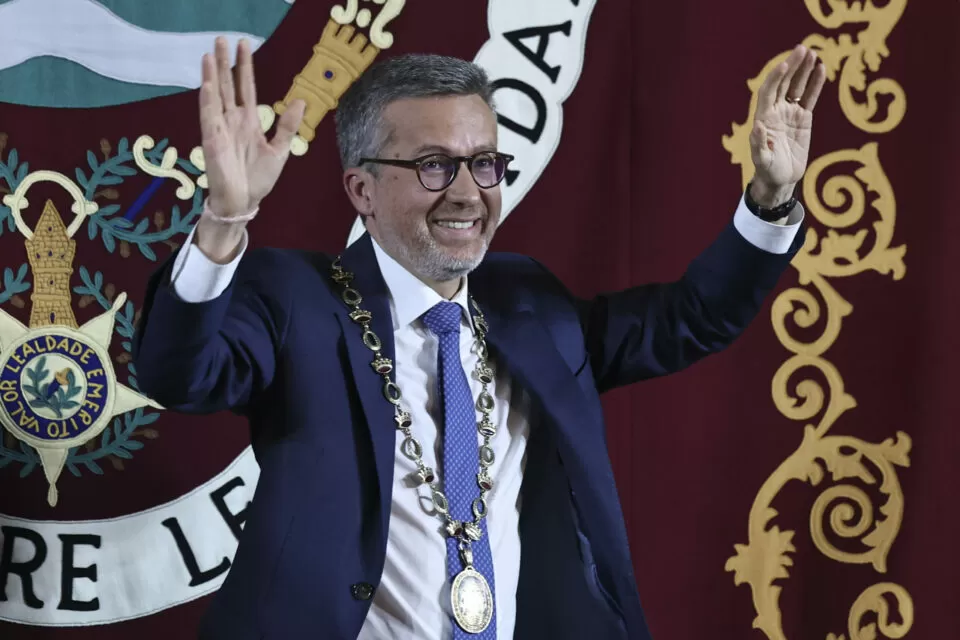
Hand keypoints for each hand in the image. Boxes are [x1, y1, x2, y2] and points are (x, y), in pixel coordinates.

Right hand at [201, 37, 304, 217]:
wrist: (244, 202)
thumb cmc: (259, 179)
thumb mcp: (279, 150)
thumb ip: (287, 126)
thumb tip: (300, 100)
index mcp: (249, 121)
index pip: (245, 87)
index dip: (244, 66)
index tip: (243, 45)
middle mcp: (232, 120)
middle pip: (227, 85)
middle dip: (224, 62)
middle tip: (220, 38)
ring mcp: (220, 128)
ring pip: (215, 95)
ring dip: (212, 75)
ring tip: (209, 53)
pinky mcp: (211, 140)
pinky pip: (208, 116)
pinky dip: (208, 100)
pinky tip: (207, 83)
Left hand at [749, 44, 826, 206]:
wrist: (781, 179)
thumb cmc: (768, 171)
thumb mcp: (762, 160)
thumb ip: (759, 144)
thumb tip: (757, 126)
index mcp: (764, 118)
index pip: (769, 92)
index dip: (776, 78)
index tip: (785, 65)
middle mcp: (776, 111)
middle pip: (784, 83)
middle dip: (792, 66)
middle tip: (802, 48)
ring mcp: (790, 113)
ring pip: (797, 87)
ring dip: (803, 70)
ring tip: (812, 52)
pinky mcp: (803, 118)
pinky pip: (810, 97)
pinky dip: (815, 84)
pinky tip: (821, 69)